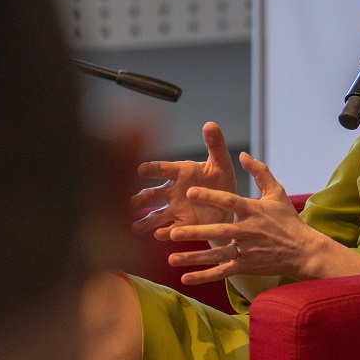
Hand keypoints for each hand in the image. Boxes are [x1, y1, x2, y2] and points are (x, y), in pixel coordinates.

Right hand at [130, 121, 236, 238]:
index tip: (141, 169)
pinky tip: (158, 236)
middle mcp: (173, 190)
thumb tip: (210, 124)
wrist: (229, 205)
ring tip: (134, 227)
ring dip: (145, 221)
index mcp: (181, 172)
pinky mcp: (183, 224)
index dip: (153, 169)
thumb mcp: (221, 162)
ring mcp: (176, 208)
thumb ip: (215, 144)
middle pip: (153, 194)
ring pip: (156, 215)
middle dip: (142, 198)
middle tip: (131, 202)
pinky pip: (171, 229)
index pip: (164, 169)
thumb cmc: (221, 179)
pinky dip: (164, 233)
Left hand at [165, 153, 338, 284]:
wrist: (304, 251)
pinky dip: (205, 277)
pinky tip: (186, 278)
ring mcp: (247, 251)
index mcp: (254, 210)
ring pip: (218, 256)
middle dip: (196, 233)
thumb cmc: (288, 220)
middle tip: (174, 232)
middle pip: (219, 232)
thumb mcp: (277, 193)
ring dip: (195, 258)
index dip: (210, 196)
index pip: (229, 202)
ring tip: (172, 258)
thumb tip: (242, 154)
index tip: (190, 191)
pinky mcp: (247, 267)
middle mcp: (249, 231)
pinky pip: (223, 273)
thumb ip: (260, 172)